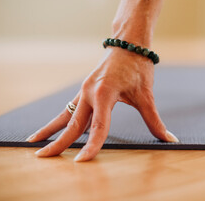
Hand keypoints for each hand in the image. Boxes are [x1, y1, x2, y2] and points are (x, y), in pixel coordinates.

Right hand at [26, 46, 178, 161]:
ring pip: (65, 114)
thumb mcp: (146, 95)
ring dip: (51, 129)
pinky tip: (55, 129)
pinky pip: (71, 108)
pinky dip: (61, 120)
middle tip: (41, 156)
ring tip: (35, 141)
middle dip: (57, 142)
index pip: (98, 127)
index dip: (91, 146)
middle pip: (72, 123)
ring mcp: (84, 90)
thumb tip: (169, 139)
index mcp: (105, 93)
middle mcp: (89, 92)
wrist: (129, 43)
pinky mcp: (85, 89)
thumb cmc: (138, 67)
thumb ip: (154, 120)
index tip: (81, 161)